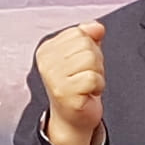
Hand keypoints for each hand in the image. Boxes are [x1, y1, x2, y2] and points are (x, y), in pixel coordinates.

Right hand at [35, 21, 106, 144]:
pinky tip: (88, 93)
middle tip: (85, 76)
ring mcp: (53, 78)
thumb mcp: (81, 55)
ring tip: (87, 85)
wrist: (73, 118)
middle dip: (95, 62)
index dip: (90, 47)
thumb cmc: (77, 85)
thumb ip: (88, 35)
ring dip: (97, 74)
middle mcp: (46, 63)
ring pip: (91, 60)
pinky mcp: (64, 93)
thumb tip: (96, 26)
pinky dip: (98, 86)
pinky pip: (93, 78)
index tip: (81, 64)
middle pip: (86, 45)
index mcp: (47, 49)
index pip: (79, 32)